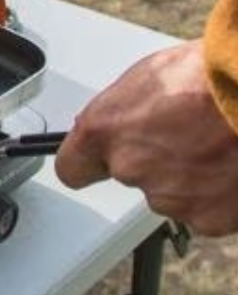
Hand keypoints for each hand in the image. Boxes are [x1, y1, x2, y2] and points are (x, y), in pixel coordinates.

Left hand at [56, 40, 237, 235]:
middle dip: (152, 160)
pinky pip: (204, 211)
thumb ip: (124, 113)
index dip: (87, 165)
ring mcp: (169, 197)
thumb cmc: (207, 76)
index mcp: (103, 130)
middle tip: (182, 134)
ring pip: (170, 193)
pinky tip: (228, 165)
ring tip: (213, 144)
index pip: (71, 169)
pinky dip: (217, 195)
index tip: (93, 163)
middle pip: (131, 175)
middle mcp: (129, 168)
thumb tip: (124, 125)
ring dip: (187, 177)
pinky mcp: (207, 218)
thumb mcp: (147, 79)